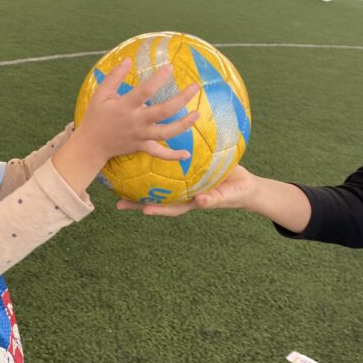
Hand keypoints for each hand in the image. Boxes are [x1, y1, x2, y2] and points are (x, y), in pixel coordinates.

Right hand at [75, 59, 199, 162]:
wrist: (91, 144)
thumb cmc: (96, 116)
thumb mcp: (101, 93)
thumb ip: (114, 76)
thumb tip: (128, 60)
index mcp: (126, 106)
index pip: (146, 90)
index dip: (159, 78)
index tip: (170, 67)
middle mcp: (136, 121)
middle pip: (163, 111)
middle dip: (181, 99)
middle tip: (195, 88)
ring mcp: (141, 136)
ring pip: (166, 133)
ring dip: (183, 125)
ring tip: (197, 114)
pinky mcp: (142, 146)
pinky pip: (159, 153)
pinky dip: (172, 156)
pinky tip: (186, 154)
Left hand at [116, 164, 258, 215]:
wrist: (244, 184)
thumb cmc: (235, 193)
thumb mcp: (225, 197)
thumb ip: (213, 200)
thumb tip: (200, 202)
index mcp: (189, 202)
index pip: (169, 208)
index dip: (156, 210)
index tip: (143, 210)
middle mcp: (182, 193)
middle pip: (157, 198)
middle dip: (138, 202)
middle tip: (118, 203)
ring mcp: (182, 182)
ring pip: (159, 182)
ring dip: (141, 181)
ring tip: (121, 178)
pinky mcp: (187, 169)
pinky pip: (169, 166)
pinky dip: (157, 161)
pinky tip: (143, 152)